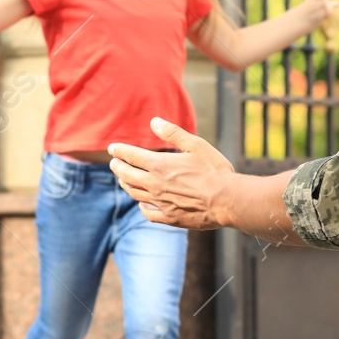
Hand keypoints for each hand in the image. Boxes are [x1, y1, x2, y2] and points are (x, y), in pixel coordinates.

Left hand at [108, 117, 235, 229]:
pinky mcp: (169, 217)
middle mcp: (155, 185)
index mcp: (160, 165)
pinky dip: (142, 207)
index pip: (131, 156)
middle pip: (127, 176)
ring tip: (124, 180)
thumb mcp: (195, 145)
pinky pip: (148, 213)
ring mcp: (161, 203)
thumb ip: (173, 133)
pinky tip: (142, 204)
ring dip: (126, 185)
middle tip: (114, 163)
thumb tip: (154, 121)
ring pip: (135, 194)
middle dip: (118, 168)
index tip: (112, 148)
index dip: (119, 151)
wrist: (227, 200)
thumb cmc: (214, 170)